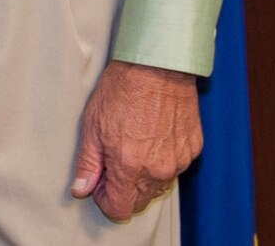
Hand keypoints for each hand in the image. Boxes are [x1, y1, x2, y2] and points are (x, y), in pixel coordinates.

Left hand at [71, 60, 203, 221]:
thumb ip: (88, 163)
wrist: (158, 66)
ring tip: (132, 144)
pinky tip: (152, 137)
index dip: (105, 200)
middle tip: (112, 163)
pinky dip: (162, 159)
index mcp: (130, 166)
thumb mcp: (93, 125)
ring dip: (144, 175)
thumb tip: (81, 189)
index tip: (100, 184)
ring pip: (158, 185)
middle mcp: (158, 170)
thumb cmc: (122, 90)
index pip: (120, 208)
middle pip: (140, 201)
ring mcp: (178, 161)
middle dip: (123, 189)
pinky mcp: (192, 149)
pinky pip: (175, 166)